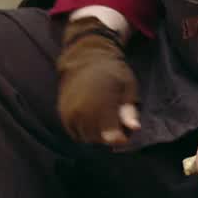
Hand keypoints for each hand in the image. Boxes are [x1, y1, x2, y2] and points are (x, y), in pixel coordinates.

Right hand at [55, 16, 140, 145]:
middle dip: (109, 136)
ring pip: (87, 138)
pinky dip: (85, 131)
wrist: (84, 58)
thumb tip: (134, 127)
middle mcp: (83, 109)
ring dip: (97, 135)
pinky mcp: (63, 114)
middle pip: (99, 139)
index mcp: (102, 102)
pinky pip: (76, 133)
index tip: (124, 136)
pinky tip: (92, 118)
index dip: (118, 138)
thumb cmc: (112, 72)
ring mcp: (70, 112)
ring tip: (104, 119)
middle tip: (116, 124)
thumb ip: (129, 109)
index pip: (110, 134)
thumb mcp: (127, 86)